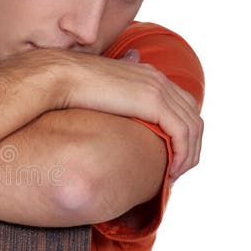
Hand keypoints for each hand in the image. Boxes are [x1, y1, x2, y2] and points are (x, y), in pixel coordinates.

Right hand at [18, 45, 201, 179]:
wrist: (59, 76)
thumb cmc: (69, 85)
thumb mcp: (99, 90)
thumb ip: (116, 95)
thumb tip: (114, 98)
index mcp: (147, 74)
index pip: (181, 104)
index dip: (182, 132)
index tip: (171, 155)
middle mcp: (158, 79)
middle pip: (192, 116)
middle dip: (190, 146)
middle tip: (177, 170)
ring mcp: (158, 90)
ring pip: (192, 127)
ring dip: (188, 155)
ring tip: (174, 175)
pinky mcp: (153, 104)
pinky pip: (181, 134)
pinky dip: (182, 154)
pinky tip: (170, 172)